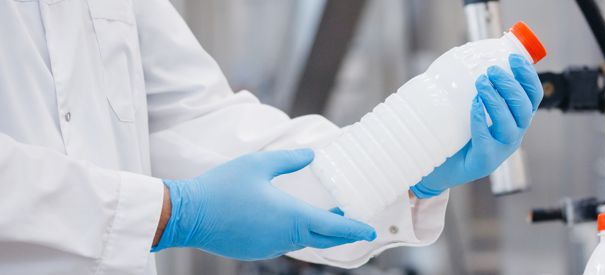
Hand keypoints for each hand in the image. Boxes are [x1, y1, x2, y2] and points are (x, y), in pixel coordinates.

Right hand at [151, 149, 376, 260]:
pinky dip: (295, 234)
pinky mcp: (255, 251)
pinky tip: (292, 221)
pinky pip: (283, 243)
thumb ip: (288, 160)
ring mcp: (269, 247)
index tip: (370, 231)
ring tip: (326, 217)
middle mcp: (283, 237)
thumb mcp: (258, 164)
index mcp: (290, 216)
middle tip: (354, 223)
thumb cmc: (221, 187)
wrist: (186, 215)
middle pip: (323, 239)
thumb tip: (312, 155)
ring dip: (317, 231)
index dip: (354, 229)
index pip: (333, 228)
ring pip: (302, 241)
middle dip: (341, 232)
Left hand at [410, 54, 542, 197]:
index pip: (532, 95)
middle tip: (491, 71)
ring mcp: (500, 150)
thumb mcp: (469, 107)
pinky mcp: (484, 161)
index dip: (527, 76)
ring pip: (510, 124)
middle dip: (510, 86)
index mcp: (515, 118)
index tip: (513, 58)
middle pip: (525, 108)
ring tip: (481, 85)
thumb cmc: (456, 135)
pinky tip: (474, 106)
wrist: (438, 167)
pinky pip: (488, 141)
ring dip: (497, 100)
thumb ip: (476, 87)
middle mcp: (513, 134)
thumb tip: (467, 57)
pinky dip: (482, 120)